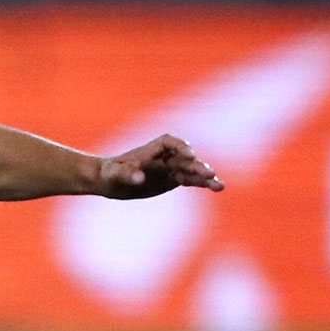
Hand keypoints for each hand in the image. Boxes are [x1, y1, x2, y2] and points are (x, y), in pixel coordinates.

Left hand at [96, 134, 223, 198]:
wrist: (111, 181)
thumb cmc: (111, 173)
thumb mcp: (114, 173)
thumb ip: (127, 174)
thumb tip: (140, 179)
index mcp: (152, 148)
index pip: (170, 142)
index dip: (181, 147)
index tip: (189, 155)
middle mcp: (165, 156)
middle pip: (185, 158)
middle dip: (197, 166)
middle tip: (209, 173)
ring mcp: (171, 167)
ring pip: (192, 170)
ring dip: (205, 177)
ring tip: (219, 186)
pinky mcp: (174, 179)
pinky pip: (191, 180)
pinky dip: (203, 184)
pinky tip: (217, 188)